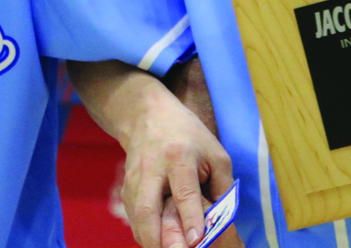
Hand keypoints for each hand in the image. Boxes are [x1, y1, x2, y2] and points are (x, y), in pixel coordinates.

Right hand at [121, 97, 233, 247]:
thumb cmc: (188, 135)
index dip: (190, 218)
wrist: (147, 115)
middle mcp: (151, 168)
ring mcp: (134, 178)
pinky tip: (157, 243)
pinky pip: (133, 217)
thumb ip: (222, 188)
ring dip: (149, 240)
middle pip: (147, 208)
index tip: (196, 241)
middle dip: (157, 238)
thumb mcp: (215, 154)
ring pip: (136, 216)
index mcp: (178, 156)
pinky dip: (144, 234)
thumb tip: (224, 222)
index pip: (183, 192)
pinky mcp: (126, 187)